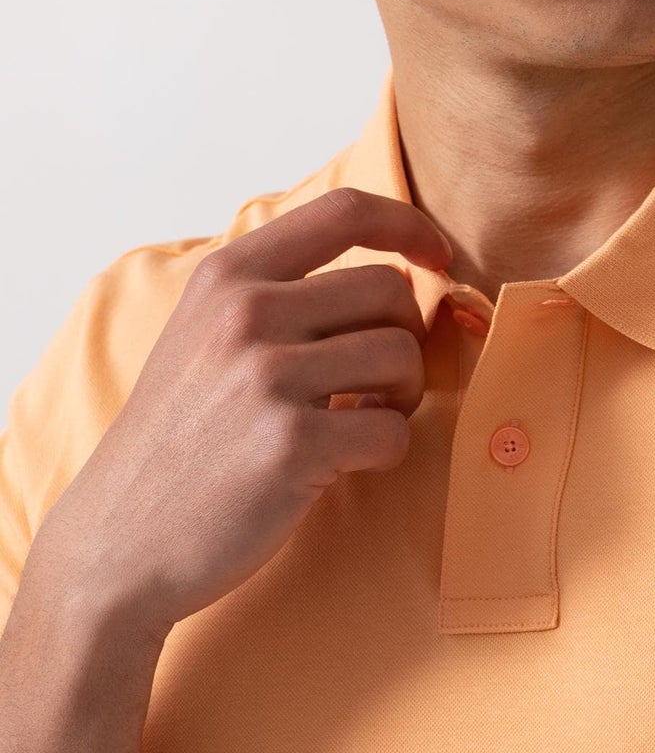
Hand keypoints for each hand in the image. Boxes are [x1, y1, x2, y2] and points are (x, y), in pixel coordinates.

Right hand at [29, 186, 452, 646]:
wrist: (118, 542)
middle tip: (374, 386)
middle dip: (404, 340)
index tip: (438, 259)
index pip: (345, 210)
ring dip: (401, 397)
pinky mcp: (292, 443)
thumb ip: (281, 296)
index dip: (410, 227)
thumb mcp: (205, 337)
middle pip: (392, 290)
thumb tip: (399, 275)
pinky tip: (340, 465)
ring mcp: (266, 376)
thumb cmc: (181, 442)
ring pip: (403, 355)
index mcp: (228, 276)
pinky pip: (393, 431)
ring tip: (356, 423)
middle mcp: (246, 312)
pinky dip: (384, 453)